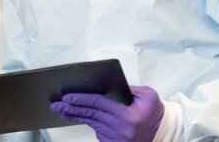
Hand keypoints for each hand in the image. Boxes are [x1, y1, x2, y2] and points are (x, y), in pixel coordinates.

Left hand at [49, 85, 163, 141]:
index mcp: (128, 116)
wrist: (162, 134)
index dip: (82, 99)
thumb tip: (109, 82)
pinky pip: (96, 129)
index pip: (99, 104)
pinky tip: (75, 116)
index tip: (67, 97)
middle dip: (71, 108)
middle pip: (90, 114)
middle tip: (56, 105)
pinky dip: (86, 122)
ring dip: (74, 116)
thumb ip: (129, 87)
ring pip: (91, 123)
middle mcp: (120, 129)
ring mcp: (115, 138)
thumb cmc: (154, 112)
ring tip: (61, 110)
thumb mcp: (148, 96)